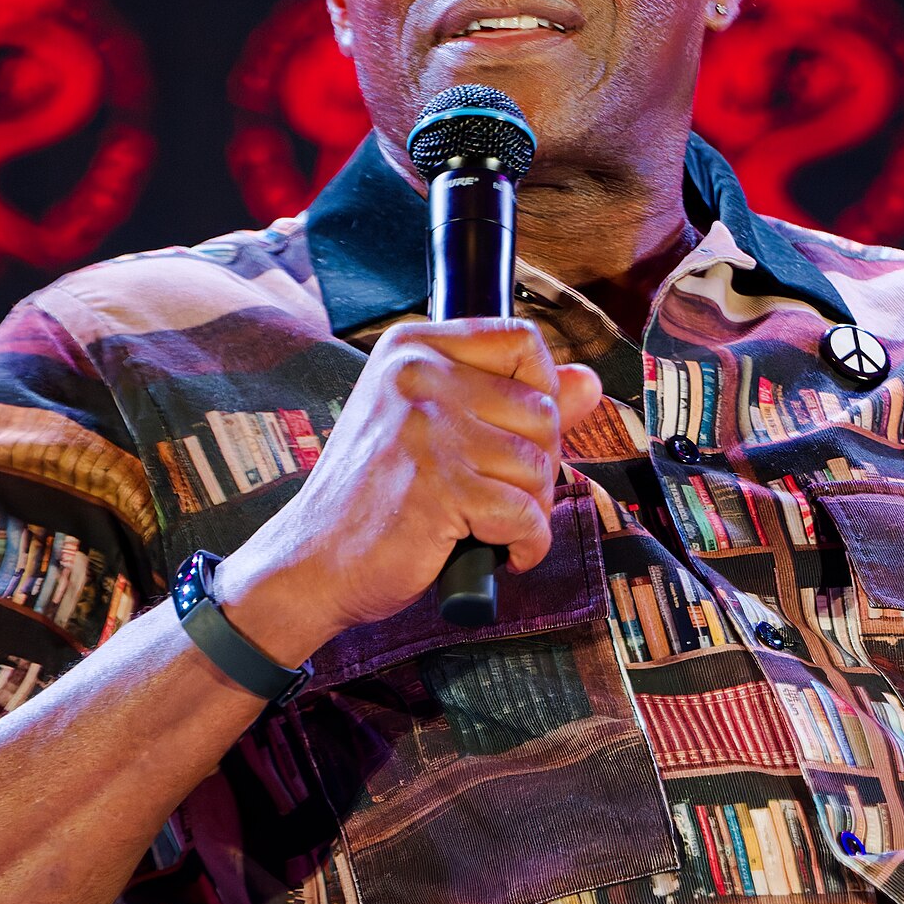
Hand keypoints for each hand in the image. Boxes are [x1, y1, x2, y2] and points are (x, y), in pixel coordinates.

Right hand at [215, 319, 602, 664]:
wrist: (313, 562)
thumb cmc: (376, 498)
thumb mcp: (436, 430)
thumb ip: (512, 399)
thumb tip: (590, 382)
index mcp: (412, 348)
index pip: (522, 341)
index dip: (541, 392)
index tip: (515, 434)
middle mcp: (418, 377)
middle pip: (542, 410)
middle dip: (536, 466)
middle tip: (496, 496)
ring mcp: (429, 432)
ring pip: (539, 465)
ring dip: (529, 510)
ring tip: (487, 524)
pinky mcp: (442, 489)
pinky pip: (527, 515)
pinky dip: (525, 545)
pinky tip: (497, 552)